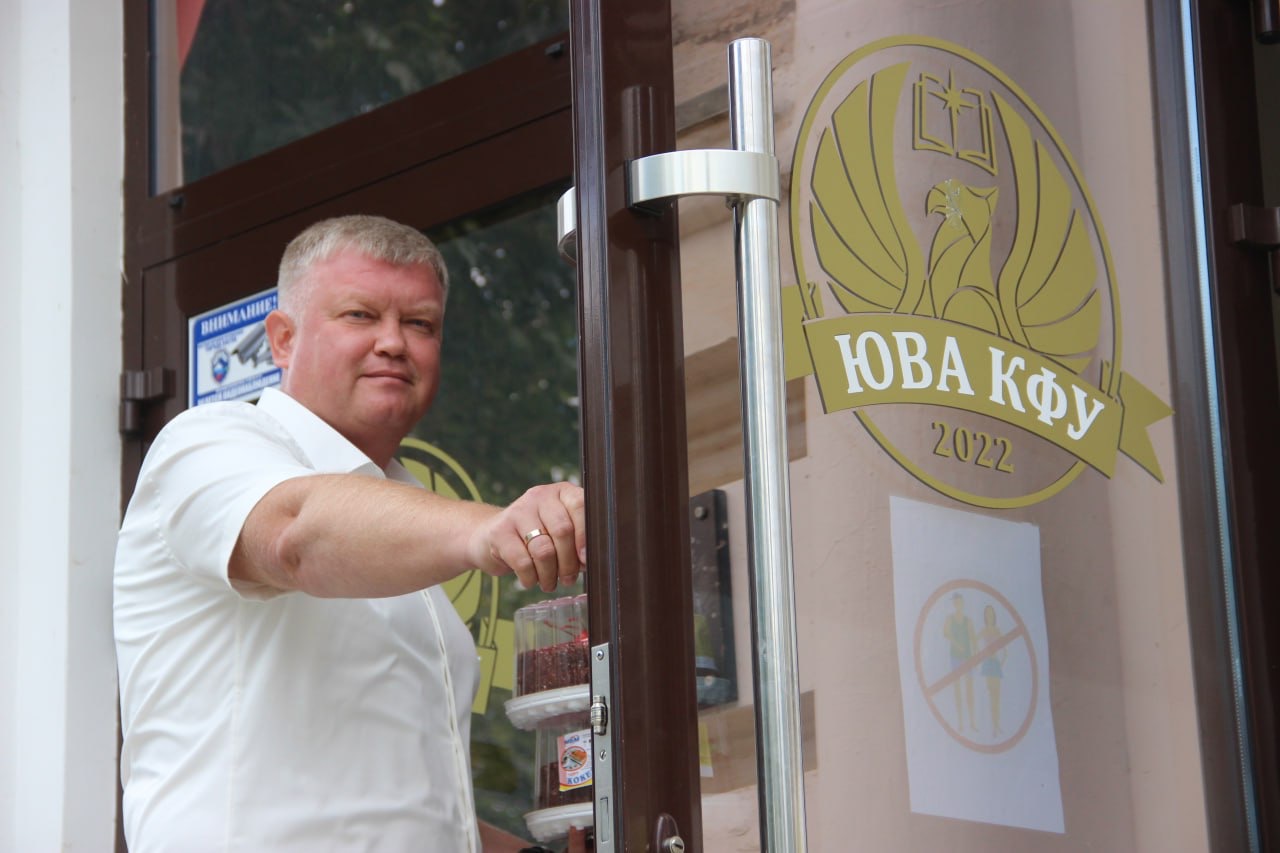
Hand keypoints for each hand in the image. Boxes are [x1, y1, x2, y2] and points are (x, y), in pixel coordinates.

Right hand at [471, 482, 585, 591]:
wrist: (492, 534)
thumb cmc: (537, 536)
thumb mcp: (559, 531)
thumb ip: (578, 542)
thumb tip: (590, 562)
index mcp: (561, 492)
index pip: (579, 505)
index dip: (585, 535)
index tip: (586, 559)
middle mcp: (539, 496)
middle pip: (562, 530)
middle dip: (568, 562)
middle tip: (568, 579)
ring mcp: (517, 511)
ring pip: (544, 550)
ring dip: (550, 575)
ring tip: (549, 583)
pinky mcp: (499, 531)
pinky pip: (523, 562)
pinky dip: (530, 578)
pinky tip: (530, 580)